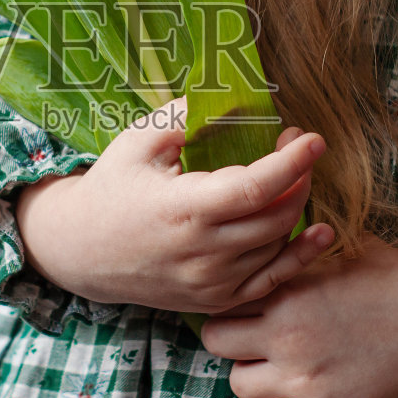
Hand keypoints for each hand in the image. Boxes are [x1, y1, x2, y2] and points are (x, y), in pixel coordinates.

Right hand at [14, 98, 334, 313]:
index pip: (256, 188)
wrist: (80, 250)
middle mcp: (201, 253)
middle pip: (277, 217)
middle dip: (300, 178)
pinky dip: (298, 257)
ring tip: (291, 179)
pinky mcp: (213, 301)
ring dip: (296, 209)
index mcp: (183, 209)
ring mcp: (209, 283)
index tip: (311, 138)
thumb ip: (189, 115)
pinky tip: (318, 233)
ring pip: (277, 247)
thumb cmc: (111, 187)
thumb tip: (238, 96)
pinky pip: (270, 282)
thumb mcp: (140, 140)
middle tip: (297, 150)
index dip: (292, 163)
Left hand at [199, 237, 397, 397]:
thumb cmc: (389, 278)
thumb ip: (297, 243)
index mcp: (286, 292)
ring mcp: (305, 379)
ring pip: (238, 385)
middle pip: (218, 343)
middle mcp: (287, 335)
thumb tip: (271, 199)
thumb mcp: (340, 246)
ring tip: (278, 368)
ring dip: (254, 377)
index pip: (222, 303)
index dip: (231, 306)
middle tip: (256, 339)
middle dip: (233, 339)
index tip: (246, 310)